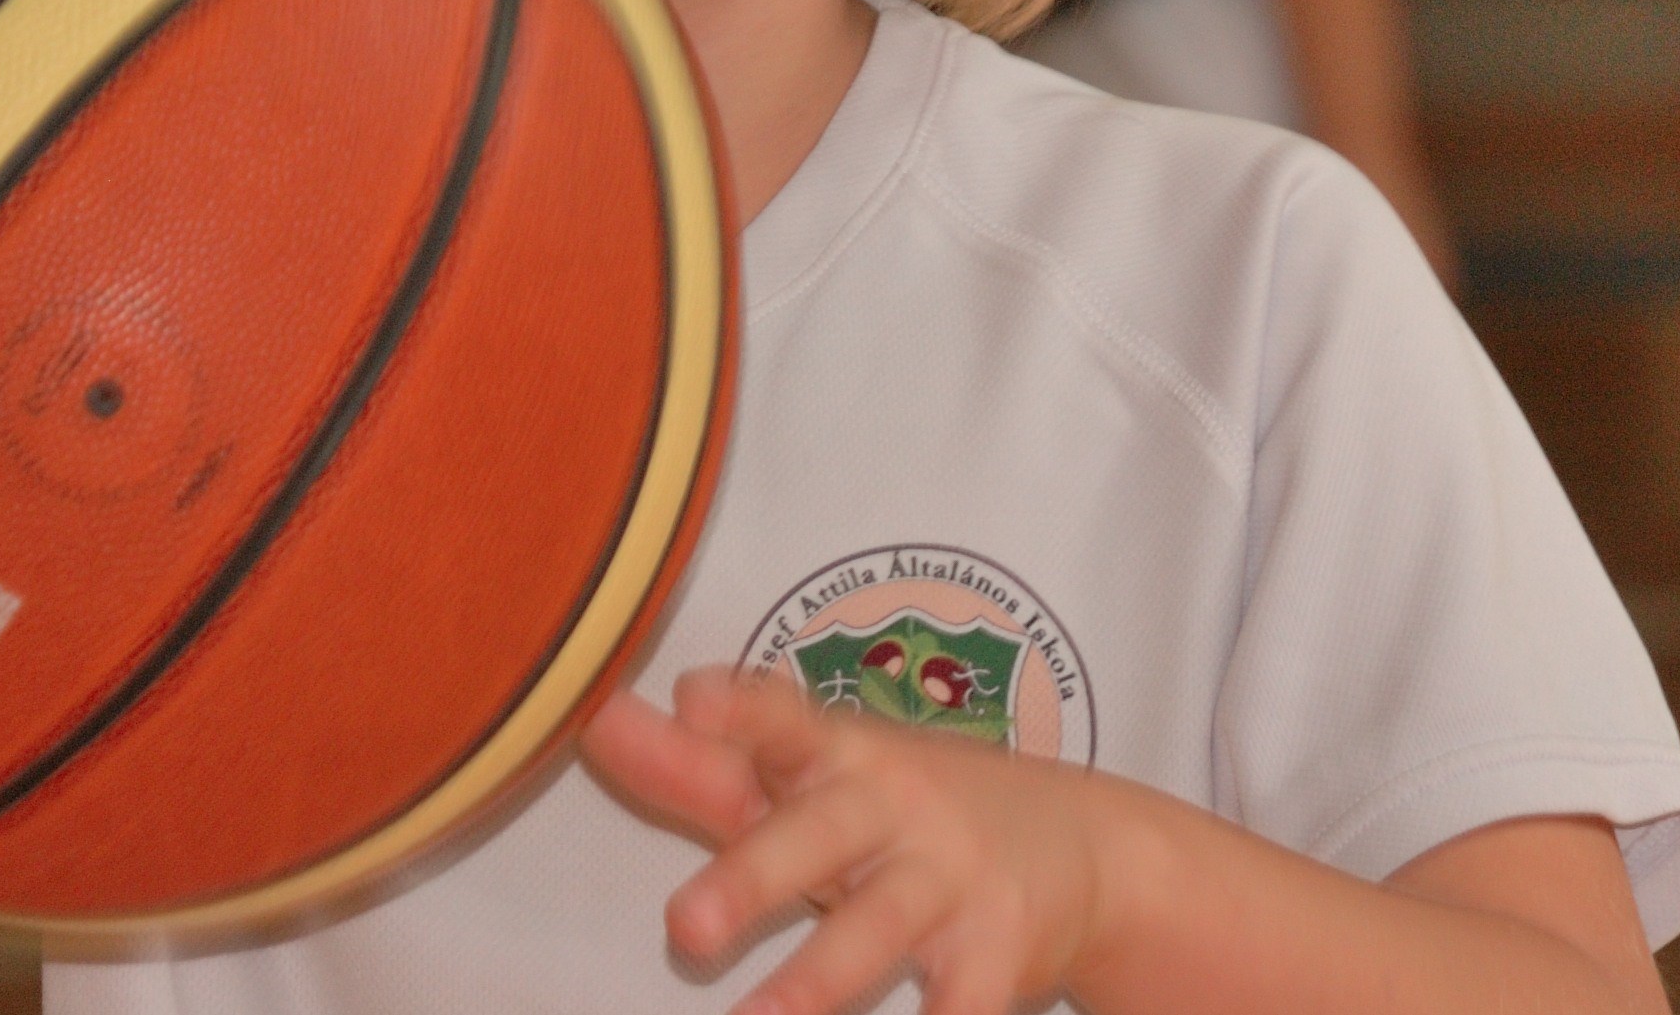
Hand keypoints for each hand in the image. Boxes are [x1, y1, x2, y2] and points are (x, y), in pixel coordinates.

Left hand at [581, 669, 1108, 1014]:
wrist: (1088, 848)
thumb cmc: (904, 809)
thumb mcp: (815, 780)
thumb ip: (700, 765)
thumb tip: (591, 722)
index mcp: (840, 755)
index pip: (784, 720)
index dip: (741, 709)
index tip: (693, 697)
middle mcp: (895, 808)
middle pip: (820, 835)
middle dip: (755, 876)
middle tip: (685, 927)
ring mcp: (952, 882)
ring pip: (879, 932)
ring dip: (817, 984)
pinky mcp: (999, 954)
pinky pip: (960, 1005)